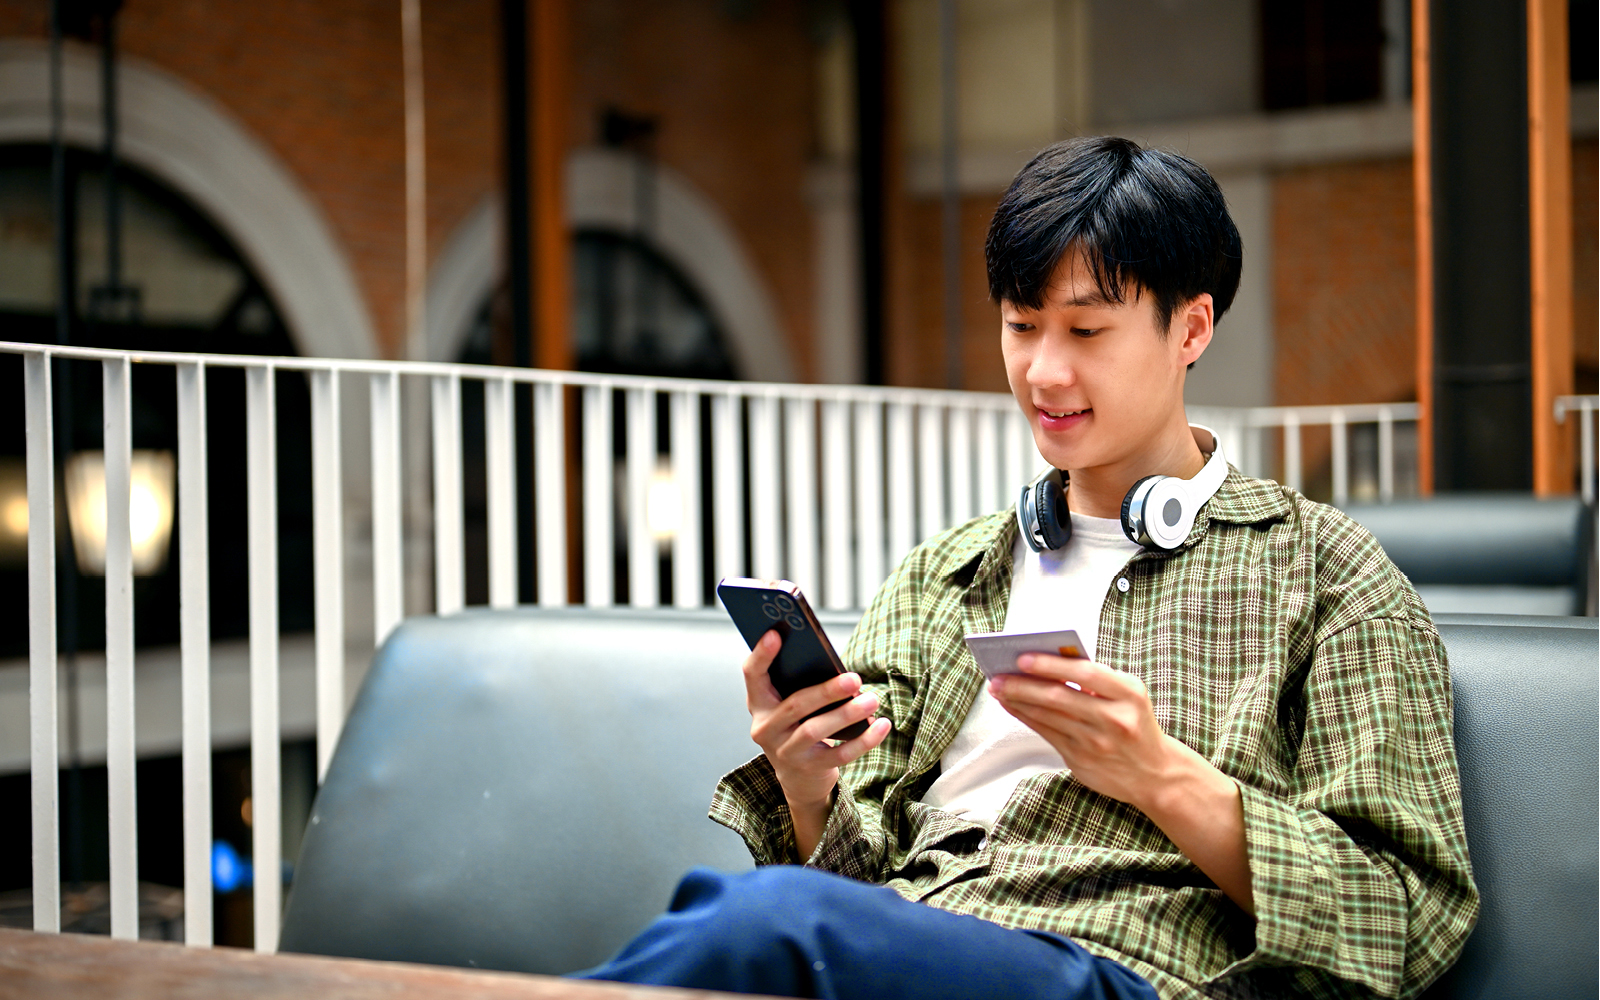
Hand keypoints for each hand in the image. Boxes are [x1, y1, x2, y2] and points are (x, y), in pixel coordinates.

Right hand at [741, 630, 891, 857]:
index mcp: (759, 703)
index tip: (776, 633)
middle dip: (826, 690)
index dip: (761, 654)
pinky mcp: (808, 769)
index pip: (753, 675)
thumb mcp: (791, 705)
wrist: (798, 776)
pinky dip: (863, 740)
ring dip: (847, 714)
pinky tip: (882, 725)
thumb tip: (836, 666)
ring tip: (872, 699)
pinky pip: (839, 755)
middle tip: (855, 678)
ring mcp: (785, 752)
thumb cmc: (799, 725)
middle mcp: (765, 728)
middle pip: (795, 705)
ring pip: (815, 730)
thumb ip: (801, 684)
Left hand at [987, 653, 1171, 808]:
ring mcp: (1096, 741)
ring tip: (998, 687)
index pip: (1085, 672)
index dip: (1051, 664)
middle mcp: (1114, 717)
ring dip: (1018, 700)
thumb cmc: (1135, 724)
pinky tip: (1012, 705)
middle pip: (1059, 696)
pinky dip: (1025, 716)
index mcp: (1129, 693)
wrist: (1155, 774)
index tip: (1023, 657)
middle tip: (998, 673)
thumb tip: (1048, 661)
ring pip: (1048, 716)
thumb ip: (1097, 680)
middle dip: (1023, 684)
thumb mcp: (1129, 695)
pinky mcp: (1080, 759)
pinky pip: (1046, 732)